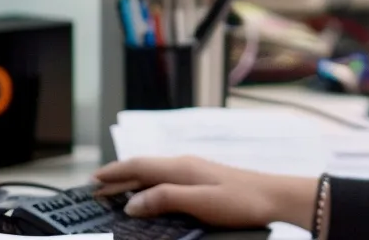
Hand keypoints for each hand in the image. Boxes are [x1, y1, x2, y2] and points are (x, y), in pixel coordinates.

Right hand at [93, 156, 318, 228]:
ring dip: (133, 180)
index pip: (138, 166)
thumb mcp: (200, 202)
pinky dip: (150, 184)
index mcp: (181, 167)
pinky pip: (167, 178)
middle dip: (118, 177)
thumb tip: (132, 203)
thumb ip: (165, 199)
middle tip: (95, 188)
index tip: (92, 181)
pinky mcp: (204, 179)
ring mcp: (196, 170)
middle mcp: (186, 164)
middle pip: (144, 168)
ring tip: (116, 190)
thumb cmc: (241, 201)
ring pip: (155, 173)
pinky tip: (151, 193)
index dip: (114, 173)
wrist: (275, 197)